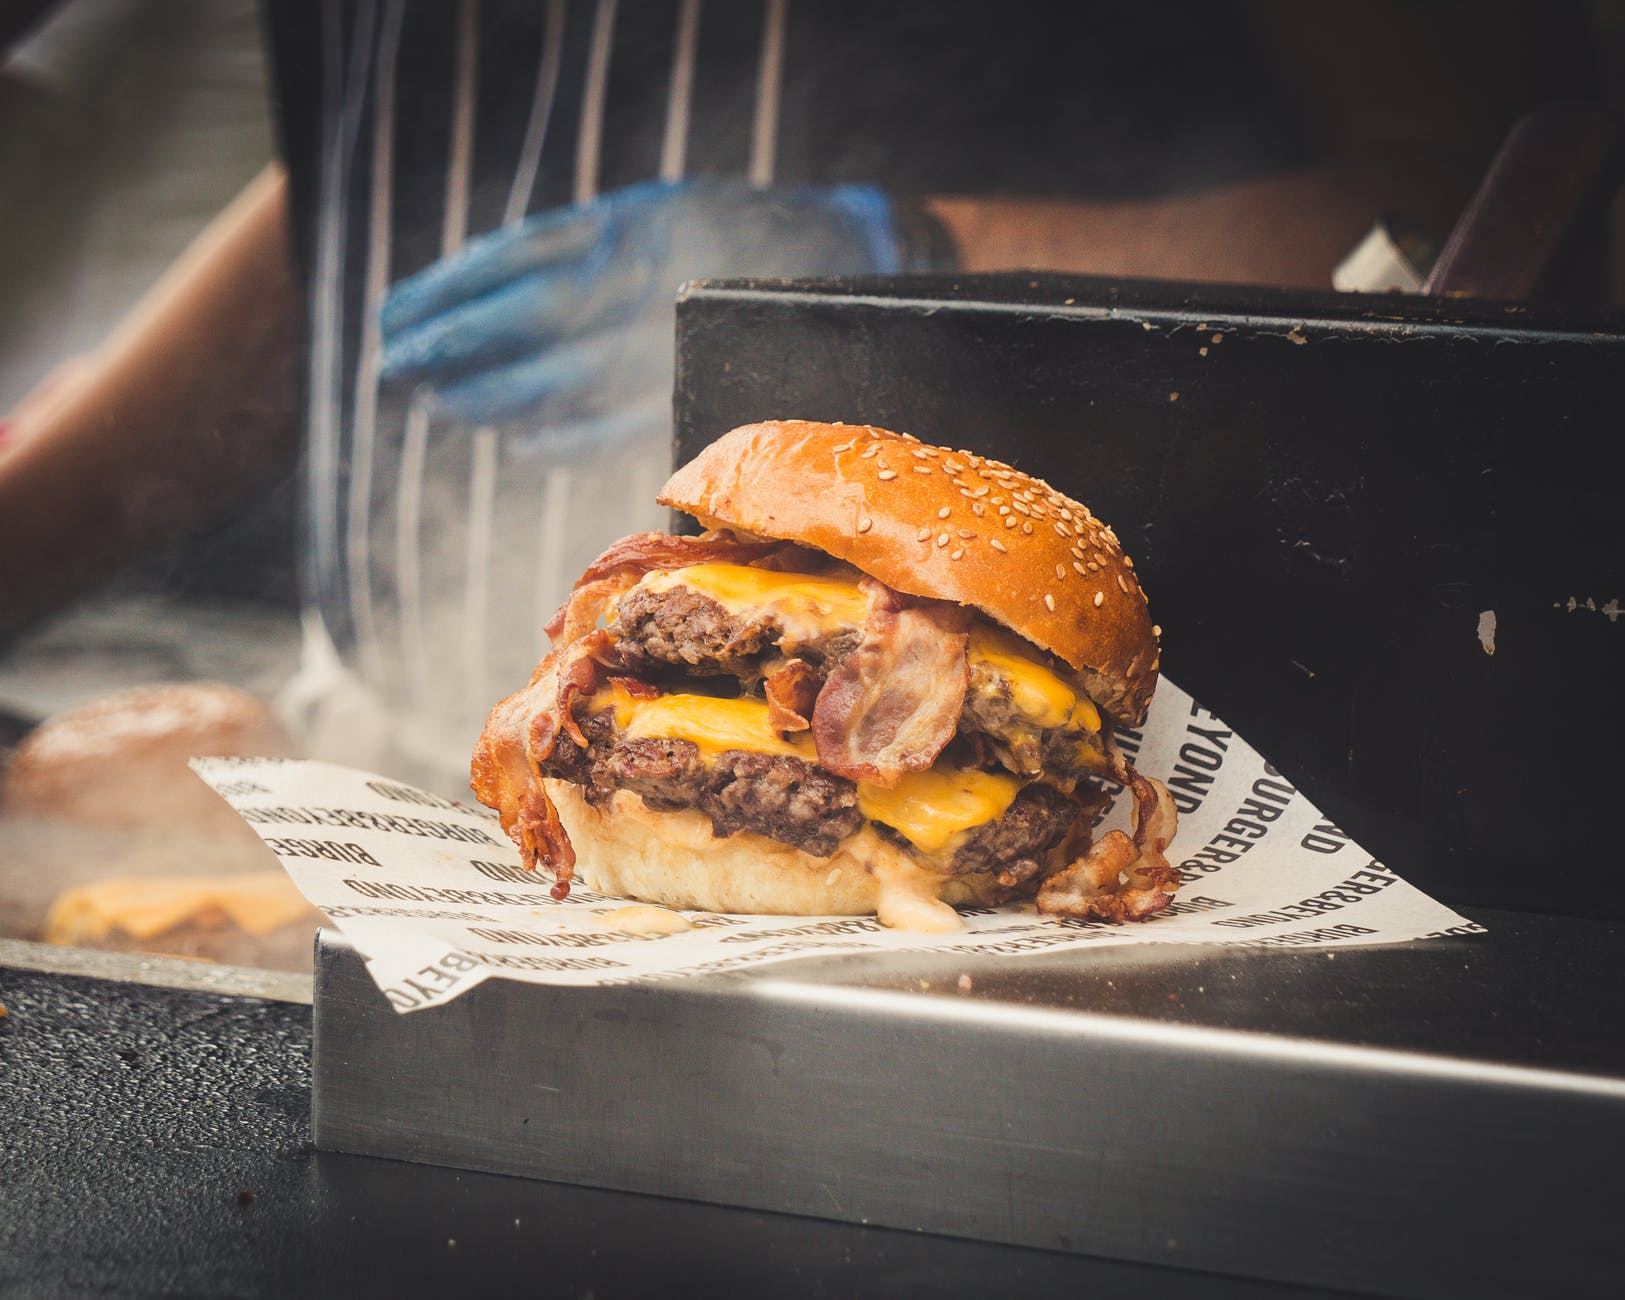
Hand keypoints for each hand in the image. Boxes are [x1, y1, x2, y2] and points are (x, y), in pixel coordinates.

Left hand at [378, 179, 951, 431]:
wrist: (847, 259)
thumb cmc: (734, 230)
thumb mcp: (652, 210)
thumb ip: (583, 242)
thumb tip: (480, 288)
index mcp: (632, 230)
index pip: (517, 266)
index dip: (449, 295)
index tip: (393, 315)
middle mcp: (649, 286)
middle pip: (528, 323)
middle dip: (452, 348)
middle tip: (393, 366)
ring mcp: (670, 343)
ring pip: (561, 378)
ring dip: (491, 396)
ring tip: (438, 400)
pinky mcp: (691, 389)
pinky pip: (614, 426)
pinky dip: (560, 437)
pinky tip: (520, 440)